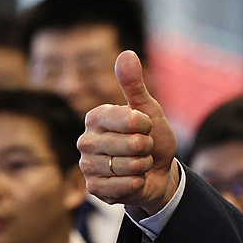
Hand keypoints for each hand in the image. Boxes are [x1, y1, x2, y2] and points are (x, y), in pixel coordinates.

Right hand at [78, 50, 178, 215]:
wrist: (157, 173)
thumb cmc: (151, 138)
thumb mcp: (148, 110)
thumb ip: (134, 84)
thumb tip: (126, 53)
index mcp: (96, 116)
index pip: (129, 118)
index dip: (146, 125)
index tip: (146, 126)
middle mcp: (85, 140)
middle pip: (132, 144)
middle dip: (147, 148)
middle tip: (143, 149)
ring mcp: (87, 165)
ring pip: (130, 166)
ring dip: (143, 166)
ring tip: (138, 164)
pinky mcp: (93, 189)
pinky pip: (125, 186)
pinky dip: (137, 183)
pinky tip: (133, 180)